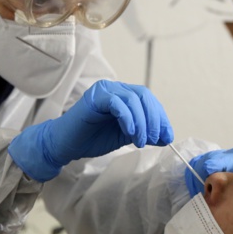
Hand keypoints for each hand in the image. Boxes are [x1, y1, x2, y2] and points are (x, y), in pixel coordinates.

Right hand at [8, 80, 173, 181]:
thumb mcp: (125, 136)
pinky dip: (128, 118)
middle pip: (143, 96)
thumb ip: (143, 132)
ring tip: (142, 141)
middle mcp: (115, 88)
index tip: (168, 136)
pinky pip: (117, 103)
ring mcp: (104, 90)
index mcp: (123, 95)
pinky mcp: (95, 97)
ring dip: (142, 122)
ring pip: (132, 99)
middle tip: (157, 139)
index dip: (161, 118)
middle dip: (154, 119)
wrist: (65, 145)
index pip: (148, 100)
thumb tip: (165, 137)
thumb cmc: (92, 139)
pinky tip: (131, 133)